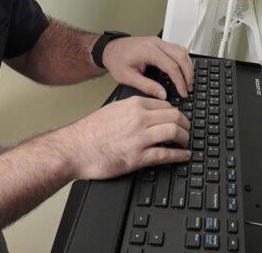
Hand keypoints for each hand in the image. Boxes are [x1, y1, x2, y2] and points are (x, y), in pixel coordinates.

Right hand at [60, 96, 190, 180]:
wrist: (74, 148)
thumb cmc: (89, 132)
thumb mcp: (112, 109)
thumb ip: (131, 109)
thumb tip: (147, 112)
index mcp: (133, 105)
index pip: (165, 104)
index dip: (176, 113)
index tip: (178, 119)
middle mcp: (139, 118)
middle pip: (175, 116)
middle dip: (185, 124)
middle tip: (187, 130)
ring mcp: (139, 138)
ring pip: (174, 132)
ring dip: (185, 138)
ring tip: (186, 143)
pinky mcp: (137, 157)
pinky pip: (165, 155)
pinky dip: (179, 156)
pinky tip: (184, 156)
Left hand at [102, 37, 194, 100]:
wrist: (109, 49)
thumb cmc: (116, 60)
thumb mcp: (128, 77)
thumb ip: (147, 86)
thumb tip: (162, 94)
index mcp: (149, 51)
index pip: (172, 66)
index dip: (180, 81)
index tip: (183, 92)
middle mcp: (155, 43)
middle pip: (181, 56)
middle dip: (188, 74)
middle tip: (188, 88)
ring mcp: (158, 41)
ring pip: (181, 50)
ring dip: (187, 66)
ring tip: (187, 81)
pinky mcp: (158, 43)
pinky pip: (176, 49)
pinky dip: (182, 60)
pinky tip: (182, 69)